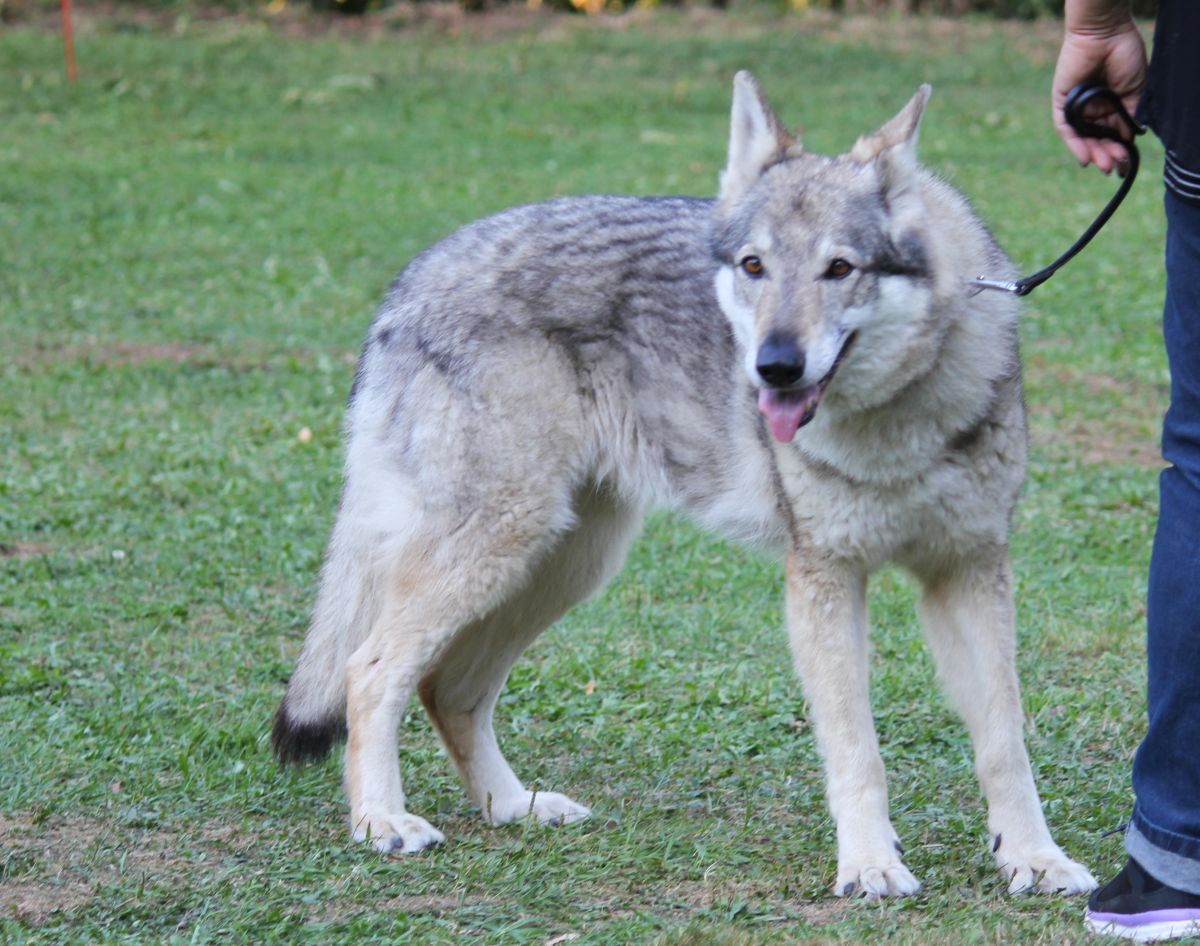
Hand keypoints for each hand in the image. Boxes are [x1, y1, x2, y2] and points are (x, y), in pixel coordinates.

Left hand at [1052, 14, 1145, 173]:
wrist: (1106, 34)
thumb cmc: (1124, 56)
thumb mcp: (1135, 89)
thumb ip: (1131, 115)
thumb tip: (1131, 140)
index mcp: (1113, 106)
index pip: (1114, 135)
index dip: (1119, 151)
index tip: (1125, 165)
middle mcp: (1094, 109)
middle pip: (1098, 140)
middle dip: (1107, 155)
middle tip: (1114, 168)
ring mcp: (1077, 108)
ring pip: (1082, 138)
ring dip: (1093, 153)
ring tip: (1103, 165)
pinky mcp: (1061, 104)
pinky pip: (1066, 129)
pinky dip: (1075, 144)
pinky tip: (1085, 157)